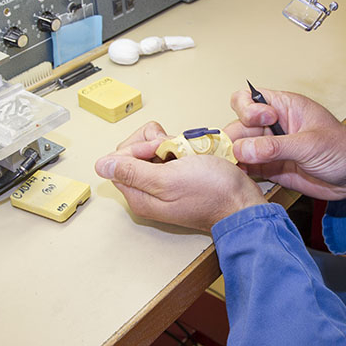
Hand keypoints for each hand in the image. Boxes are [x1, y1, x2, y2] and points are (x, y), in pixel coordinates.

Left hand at [95, 122, 265, 231]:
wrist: (243, 202)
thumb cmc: (212, 194)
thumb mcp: (167, 179)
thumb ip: (132, 171)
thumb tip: (101, 165)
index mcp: (140, 195)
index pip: (119, 160)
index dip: (138, 148)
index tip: (160, 150)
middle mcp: (149, 190)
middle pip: (135, 152)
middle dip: (155, 143)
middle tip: (176, 152)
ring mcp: (165, 183)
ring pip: (155, 149)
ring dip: (172, 144)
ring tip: (188, 154)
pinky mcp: (180, 176)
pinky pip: (173, 153)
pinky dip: (183, 147)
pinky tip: (194, 154)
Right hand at [225, 88, 345, 203]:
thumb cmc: (345, 150)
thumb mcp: (311, 144)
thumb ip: (276, 147)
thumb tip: (243, 149)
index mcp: (284, 107)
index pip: (250, 99)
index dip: (248, 109)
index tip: (262, 122)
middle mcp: (274, 126)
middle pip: (239, 126)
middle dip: (234, 138)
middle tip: (234, 154)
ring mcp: (271, 148)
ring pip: (240, 148)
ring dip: (233, 157)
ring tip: (232, 168)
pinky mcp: (272, 168)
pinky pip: (249, 168)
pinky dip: (240, 172)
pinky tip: (238, 177)